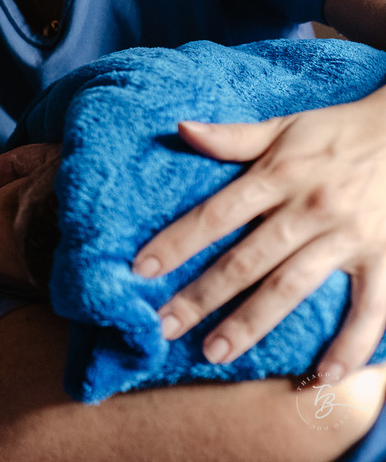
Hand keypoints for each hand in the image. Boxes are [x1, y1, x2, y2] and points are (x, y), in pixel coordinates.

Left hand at [133, 90, 385, 380]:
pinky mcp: (385, 259)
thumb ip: (232, 137)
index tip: (141, 271)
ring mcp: (347, 238)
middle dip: (202, 296)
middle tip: (164, 326)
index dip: (177, 242)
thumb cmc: (340, 133)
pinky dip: (350, 345)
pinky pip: (370, 310)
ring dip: (252, 323)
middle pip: (245, 260)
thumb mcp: (285, 127)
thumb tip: (181, 128)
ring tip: (216, 353)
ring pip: (291, 287)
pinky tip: (322, 375)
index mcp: (278, 176)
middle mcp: (308, 210)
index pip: (216, 215)